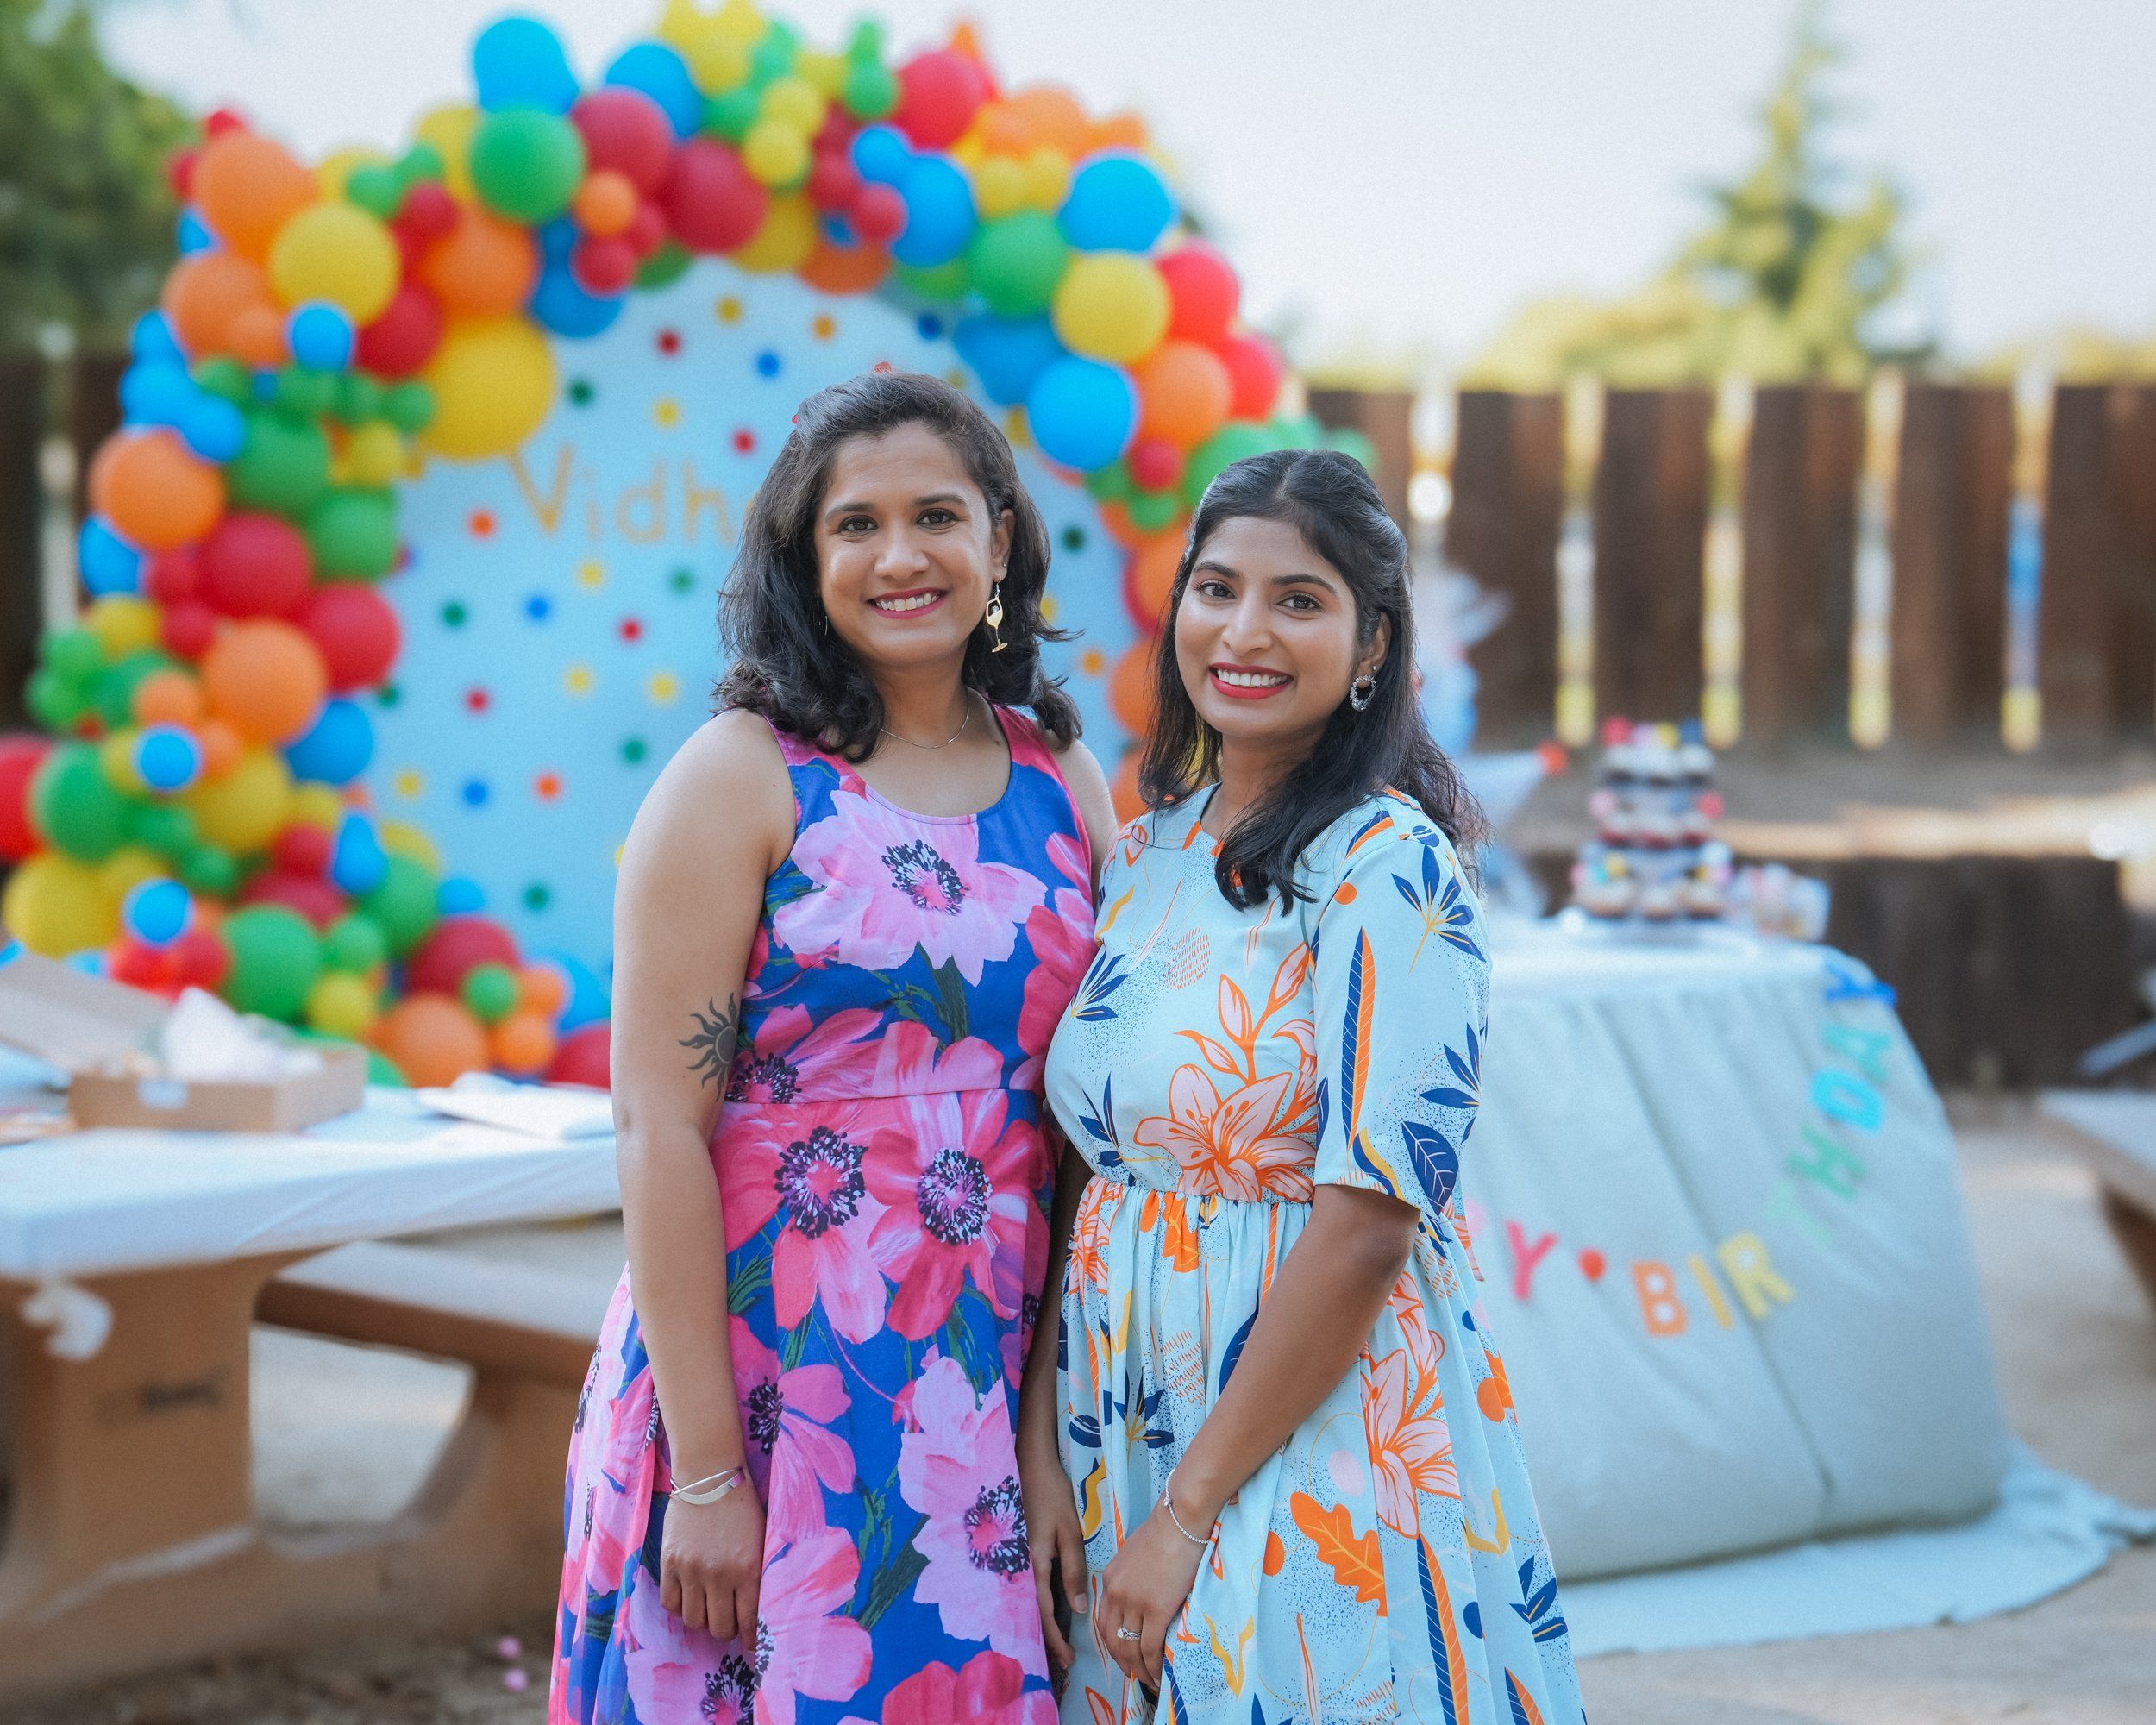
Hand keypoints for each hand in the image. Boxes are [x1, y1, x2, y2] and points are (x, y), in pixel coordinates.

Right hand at [659, 1479, 765, 1644]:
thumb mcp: (761, 1539)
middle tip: (728, 1622)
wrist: (710, 1475)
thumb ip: (758, 1575)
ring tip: (708, 1607)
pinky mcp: (670, 1562)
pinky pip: (671, 1603)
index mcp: (748, 1569)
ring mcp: (692, 1569)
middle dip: (726, 1631)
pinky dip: (680, 1607)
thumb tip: (757, 1611)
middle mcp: (720, 1574)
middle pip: (719, 1628)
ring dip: (702, 1620)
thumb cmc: (742, 1506)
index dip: (751, 1639)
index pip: (749, 1622)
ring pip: (693, 1621)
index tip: (751, 1644)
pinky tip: (689, 1596)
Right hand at [1019, 1429, 1087, 1666]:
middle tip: (1065, 1662)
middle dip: (1049, 1639)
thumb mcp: (1068, 1532)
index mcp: (1036, 1565)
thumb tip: (1078, 1609)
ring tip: (1061, 1645)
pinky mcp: (1030, 1551)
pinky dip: (1047, 1604)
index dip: (1055, 1638)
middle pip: (1036, 1612)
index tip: (1067, 1660)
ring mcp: (1026, 1560)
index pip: (1045, 1612)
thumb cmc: (1052, 1496)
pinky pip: (1038, 1586)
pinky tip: (1057, 1610)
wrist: (1031, 1466)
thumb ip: (1072, 1569)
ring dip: (1047, 1624)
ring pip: (1036, 1601)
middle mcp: (1027, 1568)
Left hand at [1094, 1500, 1207, 1689]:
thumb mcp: (1135, 1555)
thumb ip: (1132, 1578)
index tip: (1123, 1657)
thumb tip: (1141, 1596)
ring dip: (1138, 1670)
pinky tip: (1160, 1676)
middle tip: (1136, 1675)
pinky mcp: (1156, 1609)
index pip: (1103, 1622)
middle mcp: (1116, 1593)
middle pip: (1112, 1640)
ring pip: (1130, 1648)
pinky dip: (1153, 1667)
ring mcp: (1134, 1602)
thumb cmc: (1165, 1532)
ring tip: (1149, 1682)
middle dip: (1122, 1663)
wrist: (1180, 1519)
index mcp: (1110, 1580)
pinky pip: (1149, 1647)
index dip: (1112, 1645)